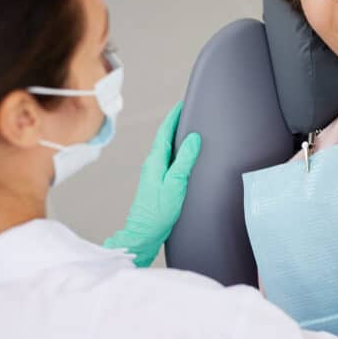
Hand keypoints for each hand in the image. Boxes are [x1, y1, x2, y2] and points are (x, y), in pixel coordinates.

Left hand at [104, 102, 200, 266]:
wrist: (144, 233)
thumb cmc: (158, 212)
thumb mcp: (175, 183)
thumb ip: (184, 160)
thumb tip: (193, 138)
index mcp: (155, 161)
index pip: (164, 132)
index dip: (173, 117)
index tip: (182, 105)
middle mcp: (153, 164)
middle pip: (164, 138)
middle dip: (175, 124)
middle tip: (188, 113)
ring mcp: (154, 174)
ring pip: (166, 149)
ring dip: (176, 137)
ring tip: (188, 129)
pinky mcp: (159, 183)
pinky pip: (169, 160)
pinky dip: (177, 151)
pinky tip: (184, 156)